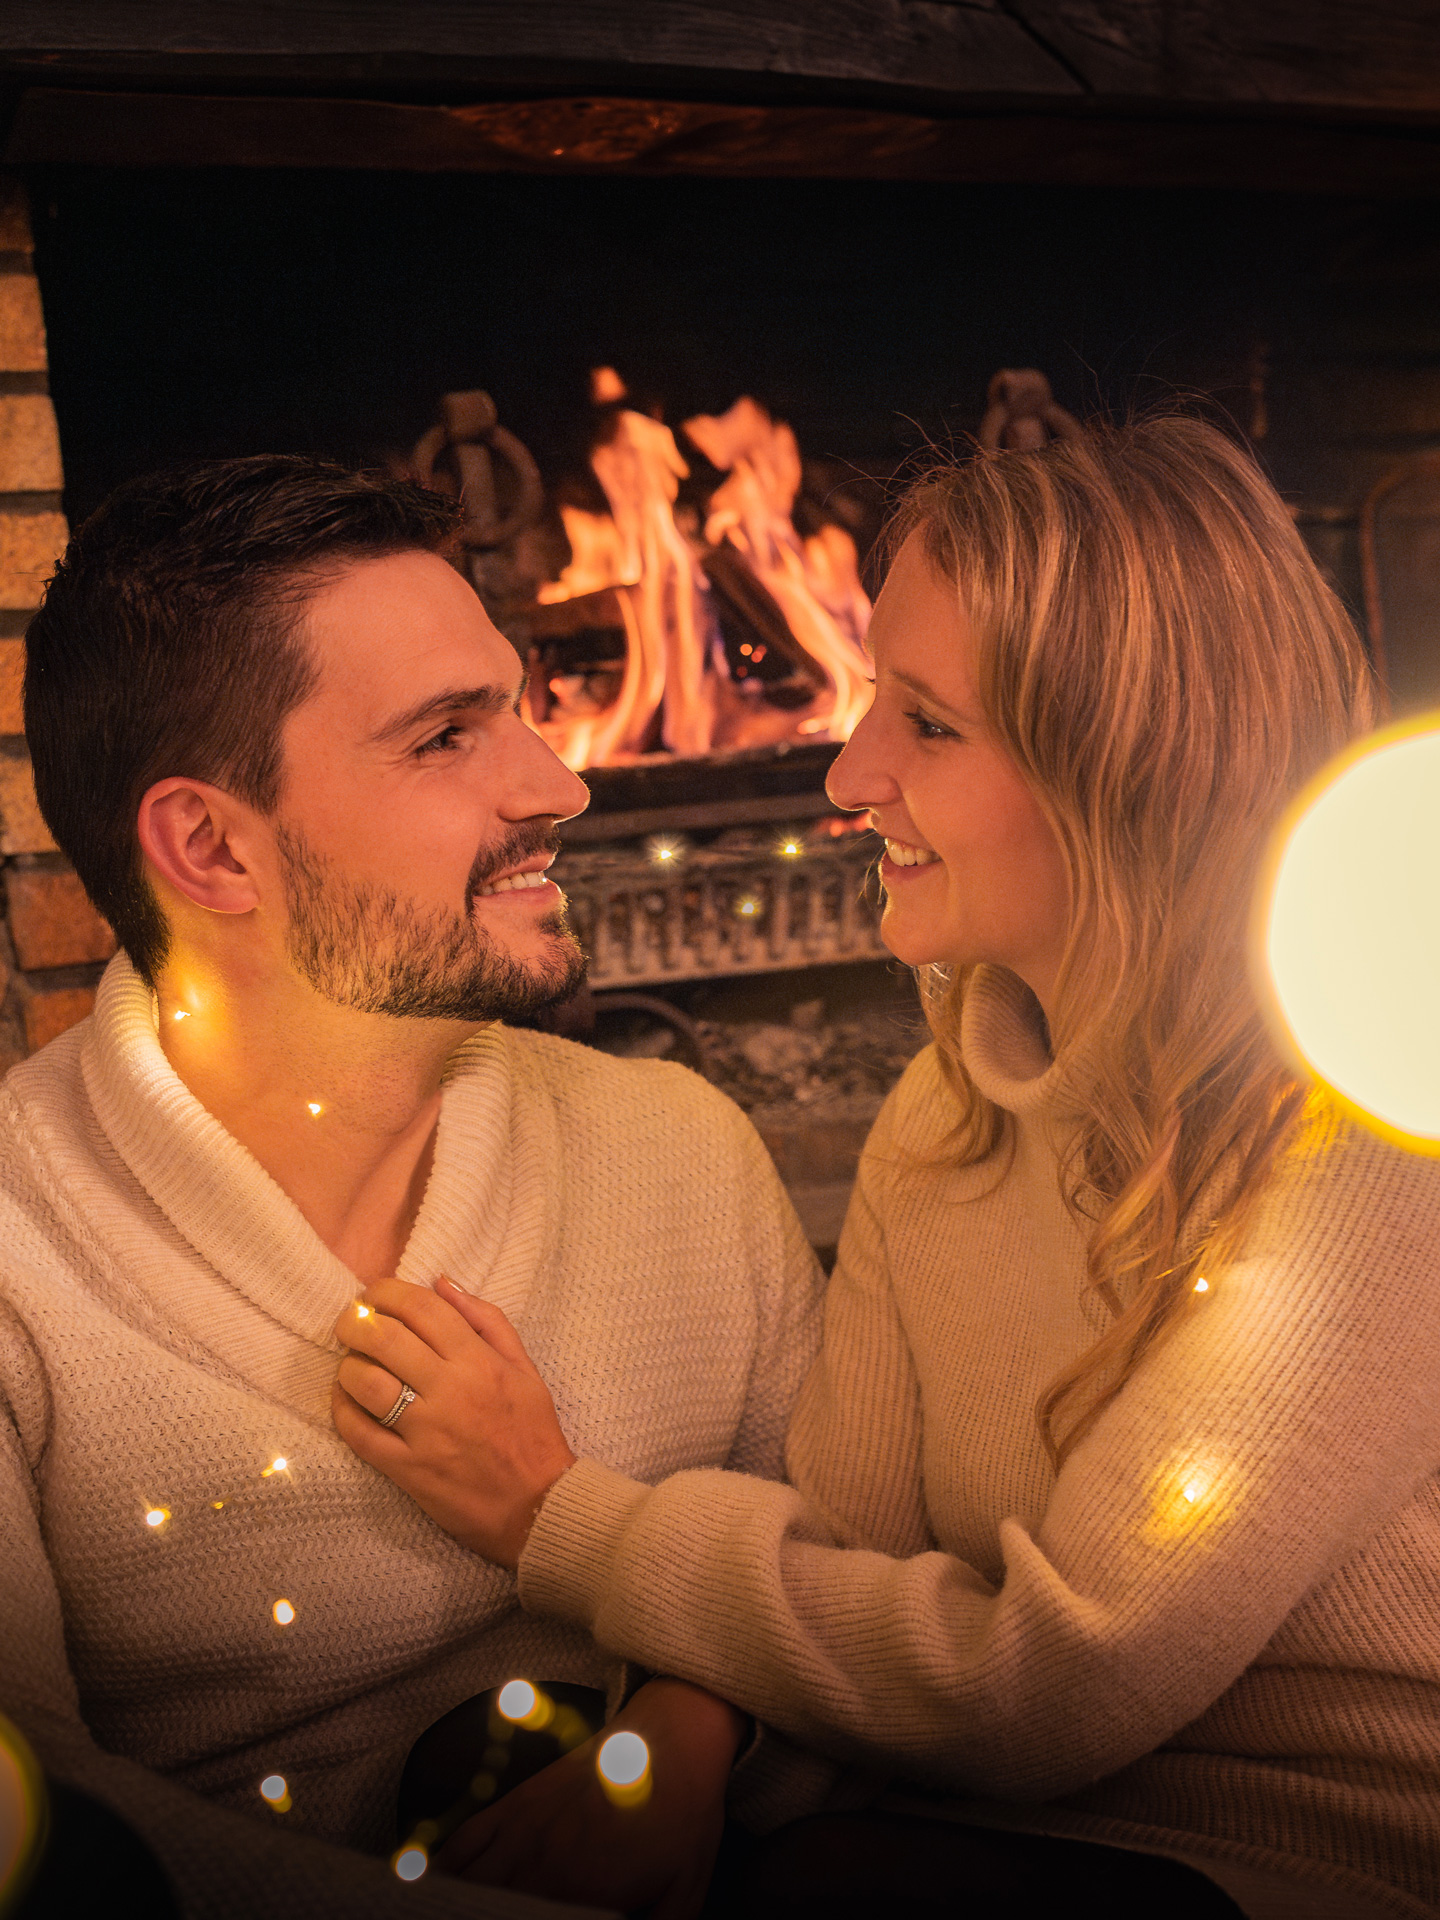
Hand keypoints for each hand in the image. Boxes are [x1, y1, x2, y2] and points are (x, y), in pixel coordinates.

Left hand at [331, 1277, 575, 1566]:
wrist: (537, 1506)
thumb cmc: (532, 1432)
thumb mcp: (524, 1367)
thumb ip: (486, 1320)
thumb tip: (441, 1282)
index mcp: (479, 1361)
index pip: (422, 1308)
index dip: (388, 1291)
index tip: (375, 1294)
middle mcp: (450, 1390)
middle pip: (384, 1338)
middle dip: (356, 1320)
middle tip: (351, 1321)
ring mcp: (425, 1432)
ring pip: (365, 1382)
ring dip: (347, 1365)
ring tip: (351, 1361)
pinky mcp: (407, 1469)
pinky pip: (359, 1434)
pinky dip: (342, 1410)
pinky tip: (345, 1399)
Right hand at [437, 1679, 745, 1918]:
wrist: (675, 1738)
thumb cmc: (684, 1818)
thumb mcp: (686, 1892)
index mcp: (582, 1892)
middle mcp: (541, 1862)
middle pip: (490, 1910)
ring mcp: (522, 1828)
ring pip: (468, 1885)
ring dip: (459, 1905)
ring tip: (446, 1916)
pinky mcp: (517, 1802)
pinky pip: (463, 1842)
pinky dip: (442, 1870)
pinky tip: (432, 1888)